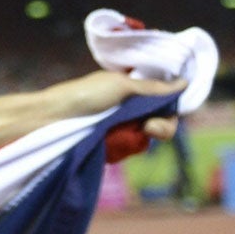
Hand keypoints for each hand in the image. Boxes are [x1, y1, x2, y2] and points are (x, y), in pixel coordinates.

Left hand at [56, 68, 180, 142]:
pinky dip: (122, 148)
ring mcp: (120, 129)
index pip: (166, 103)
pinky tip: (109, 145)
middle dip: (161, 127)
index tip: (167, 112)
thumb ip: (153, 88)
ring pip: (146, 140)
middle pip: (163, 124)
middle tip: (149, 128)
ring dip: (137, 139)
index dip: (171, 109)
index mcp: (134, 91)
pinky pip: (128, 151)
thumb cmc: (83, 95)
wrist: (50, 118)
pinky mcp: (110, 146)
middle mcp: (131, 110)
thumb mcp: (120, 86)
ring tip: (119, 135)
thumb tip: (184, 82)